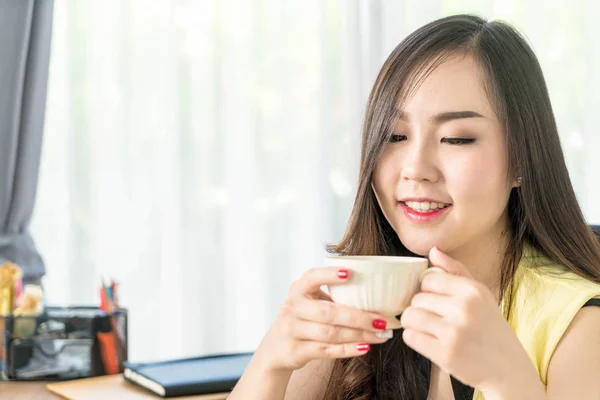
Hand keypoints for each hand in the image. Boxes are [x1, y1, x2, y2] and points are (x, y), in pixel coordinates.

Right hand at [255, 267, 390, 372]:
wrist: (276, 349)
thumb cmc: (302, 321)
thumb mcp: (310, 303)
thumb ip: (332, 297)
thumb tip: (375, 296)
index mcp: (298, 290)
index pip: (311, 277)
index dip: (329, 275)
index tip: (350, 273)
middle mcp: (292, 307)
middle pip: (328, 312)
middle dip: (358, 317)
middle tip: (382, 320)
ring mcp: (291, 330)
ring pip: (330, 333)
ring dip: (358, 335)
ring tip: (379, 335)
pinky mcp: (295, 351)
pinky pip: (326, 350)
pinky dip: (348, 349)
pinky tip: (365, 347)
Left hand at [400, 246, 538, 392]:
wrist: (508, 369)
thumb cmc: (490, 328)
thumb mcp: (480, 295)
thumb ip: (455, 270)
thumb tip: (433, 250)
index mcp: (473, 290)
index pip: (428, 279)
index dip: (427, 291)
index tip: (436, 301)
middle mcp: (464, 308)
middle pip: (417, 298)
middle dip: (421, 309)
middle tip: (436, 320)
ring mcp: (454, 332)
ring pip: (410, 316)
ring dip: (414, 324)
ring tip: (428, 329)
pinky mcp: (445, 354)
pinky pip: (410, 337)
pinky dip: (415, 339)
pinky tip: (429, 341)